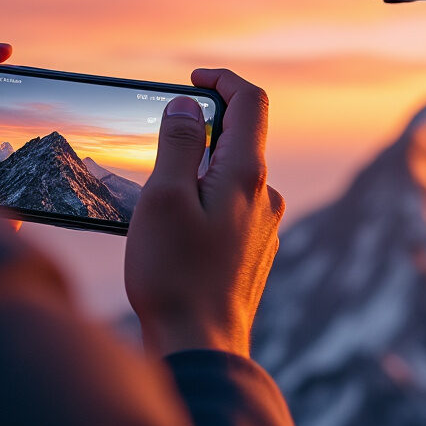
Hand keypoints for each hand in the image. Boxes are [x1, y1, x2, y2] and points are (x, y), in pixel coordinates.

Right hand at [125, 69, 284, 357]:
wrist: (202, 346)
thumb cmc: (175, 275)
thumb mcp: (163, 198)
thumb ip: (177, 143)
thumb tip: (186, 105)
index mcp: (247, 174)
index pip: (250, 101)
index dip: (222, 79)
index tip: (191, 79)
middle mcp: (265, 195)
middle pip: (241, 137)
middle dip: (202, 126)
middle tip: (159, 140)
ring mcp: (264, 223)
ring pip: (233, 175)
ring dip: (200, 168)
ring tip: (159, 195)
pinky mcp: (254, 248)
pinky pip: (232, 205)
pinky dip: (205, 198)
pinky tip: (175, 228)